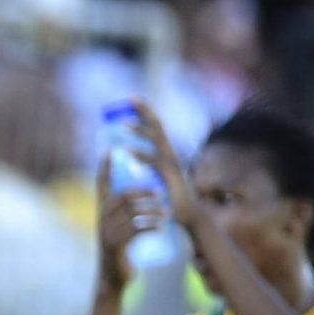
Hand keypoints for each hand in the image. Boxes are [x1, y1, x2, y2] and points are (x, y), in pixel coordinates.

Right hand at [94, 163, 162, 296]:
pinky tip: (160, 228)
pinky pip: (137, 228)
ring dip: (152, 211)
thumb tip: (137, 195)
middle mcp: (101, 220)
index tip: (108, 150)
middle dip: (142, 192)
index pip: (100, 186)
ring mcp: (107, 232)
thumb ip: (124, 213)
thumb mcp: (119, 229)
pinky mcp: (116, 245)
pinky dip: (152, 227)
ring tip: (164, 213)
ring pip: (132, 212)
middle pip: (122, 196)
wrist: (112, 279)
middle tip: (159, 192)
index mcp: (102, 214)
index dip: (103, 168)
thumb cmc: (119, 253)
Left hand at [117, 99, 196, 223]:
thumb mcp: (157, 180)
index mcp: (166, 154)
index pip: (156, 128)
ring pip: (156, 142)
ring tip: (124, 124)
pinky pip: (156, 162)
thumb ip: (147, 168)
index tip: (132, 100)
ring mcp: (173, 164)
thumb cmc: (172, 200)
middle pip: (158, 127)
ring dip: (140, 132)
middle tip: (131, 97)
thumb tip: (129, 159)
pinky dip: (142, 155)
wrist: (189, 216)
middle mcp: (171, 155)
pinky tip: (129, 151)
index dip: (145, 114)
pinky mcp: (171, 177)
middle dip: (145, 112)